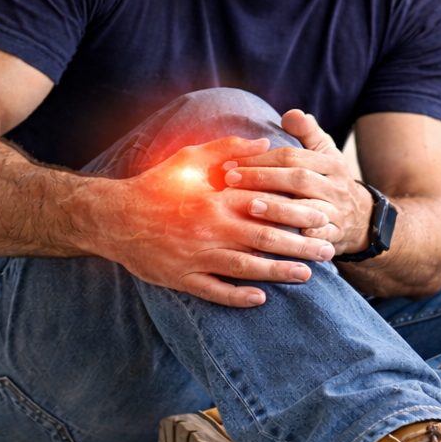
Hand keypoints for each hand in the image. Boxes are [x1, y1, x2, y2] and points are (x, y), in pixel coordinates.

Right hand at [96, 135, 335, 307]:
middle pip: (265, 239)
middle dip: (300, 245)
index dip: (298, 211)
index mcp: (216, 198)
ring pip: (246, 268)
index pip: (267, 205)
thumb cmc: (156, 184)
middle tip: (327, 249)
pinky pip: (214, 291)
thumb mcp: (191, 157)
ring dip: (278, 273)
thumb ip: (229, 149)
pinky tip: (260, 298)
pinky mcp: (181, 277)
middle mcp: (210, 228)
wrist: (113, 217)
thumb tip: (265, 142)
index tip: (323, 215)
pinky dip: (238, 297)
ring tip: (306, 275)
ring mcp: (196, 256)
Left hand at [221, 110, 371, 256]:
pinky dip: (303, 238)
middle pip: (299, 180)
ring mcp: (337, 213)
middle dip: (264, 178)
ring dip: (279, 209)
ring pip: (309, 210)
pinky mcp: (336, 236)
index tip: (232, 161)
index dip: (262, 158)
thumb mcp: (326, 153)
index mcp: (331, 163)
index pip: (293, 156)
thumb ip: (308, 132)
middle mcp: (335, 186)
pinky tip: (280, 237)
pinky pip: (320, 238)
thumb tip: (291, 113)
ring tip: (250, 207)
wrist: (363, 219)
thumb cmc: (331, 181)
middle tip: (232, 180)